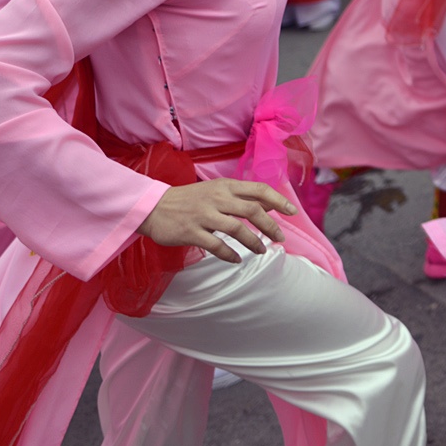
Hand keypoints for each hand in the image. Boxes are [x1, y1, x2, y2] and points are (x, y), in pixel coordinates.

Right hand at [136, 178, 295, 261]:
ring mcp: (204, 215)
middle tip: (281, 238)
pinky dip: (229, 254)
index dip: (278, 201)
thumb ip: (239, 197)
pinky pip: (216, 245)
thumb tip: (268, 206)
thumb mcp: (216, 190)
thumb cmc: (189, 199)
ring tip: (262, 251)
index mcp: (225, 186)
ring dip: (253, 242)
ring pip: (237, 229)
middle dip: (271, 226)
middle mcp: (217, 198)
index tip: (292, 212)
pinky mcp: (191, 231)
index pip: (259, 190)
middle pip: (253, 211)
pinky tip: (236, 259)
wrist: (153, 206)